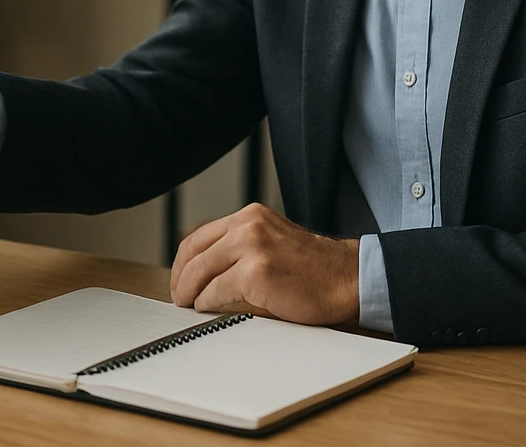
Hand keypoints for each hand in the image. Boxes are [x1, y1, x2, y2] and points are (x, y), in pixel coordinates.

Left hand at [169, 203, 359, 324]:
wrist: (347, 278)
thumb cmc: (313, 269)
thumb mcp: (272, 241)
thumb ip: (242, 246)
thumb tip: (205, 268)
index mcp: (250, 216)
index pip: (199, 236)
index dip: (183, 261)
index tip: (180, 278)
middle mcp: (248, 225)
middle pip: (193, 252)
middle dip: (180, 278)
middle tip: (179, 297)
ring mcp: (251, 247)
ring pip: (200, 272)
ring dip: (191, 292)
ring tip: (191, 305)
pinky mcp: (255, 273)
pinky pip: (215, 291)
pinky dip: (207, 302)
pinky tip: (210, 309)